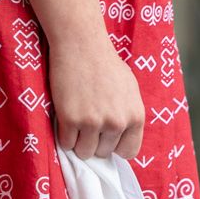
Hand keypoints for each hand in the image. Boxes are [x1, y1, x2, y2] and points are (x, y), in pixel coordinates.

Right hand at [48, 33, 145, 161]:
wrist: (82, 46)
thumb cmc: (106, 65)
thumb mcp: (130, 91)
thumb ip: (129, 116)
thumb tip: (122, 138)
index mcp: (135, 116)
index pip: (129, 151)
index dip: (115, 146)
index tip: (106, 137)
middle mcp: (117, 122)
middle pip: (103, 152)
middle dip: (95, 141)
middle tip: (88, 120)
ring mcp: (94, 122)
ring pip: (84, 152)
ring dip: (78, 141)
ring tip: (77, 119)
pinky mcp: (70, 119)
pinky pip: (66, 143)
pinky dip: (64, 135)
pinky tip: (66, 116)